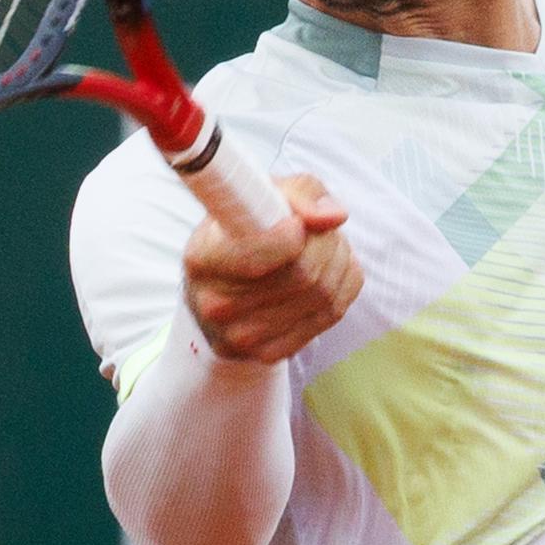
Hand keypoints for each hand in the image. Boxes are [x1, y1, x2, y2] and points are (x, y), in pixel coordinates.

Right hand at [182, 174, 362, 363]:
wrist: (223, 292)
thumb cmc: (244, 233)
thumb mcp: (260, 197)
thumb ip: (301, 192)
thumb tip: (334, 217)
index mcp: (203, 259)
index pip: (260, 251)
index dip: (294, 232)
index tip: (298, 221)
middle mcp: (216, 304)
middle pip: (304, 272)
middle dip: (325, 241)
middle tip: (319, 228)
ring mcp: (243, 336)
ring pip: (324, 293)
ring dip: (338, 260)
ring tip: (322, 246)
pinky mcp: (270, 353)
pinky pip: (333, 312)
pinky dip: (342, 285)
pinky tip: (327, 272)